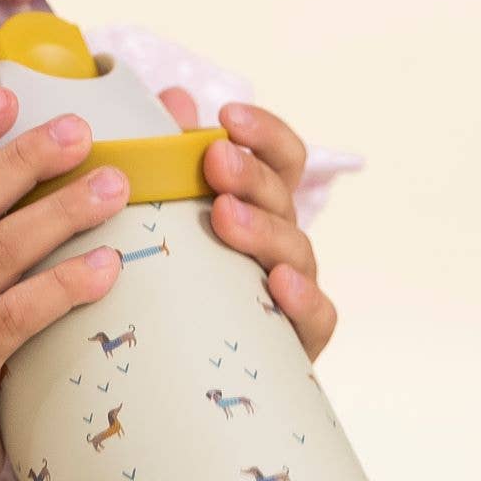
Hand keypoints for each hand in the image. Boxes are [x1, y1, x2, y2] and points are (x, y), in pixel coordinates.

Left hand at [159, 87, 338, 363]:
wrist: (177, 383)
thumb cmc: (173, 286)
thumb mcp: (164, 219)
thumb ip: (171, 158)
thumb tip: (175, 97)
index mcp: (260, 207)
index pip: (281, 158)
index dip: (264, 133)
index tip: (227, 116)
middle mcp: (283, 244)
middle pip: (284, 198)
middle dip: (251, 174)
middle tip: (214, 160)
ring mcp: (294, 292)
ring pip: (296, 251)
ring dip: (263, 229)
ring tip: (225, 217)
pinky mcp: (295, 345)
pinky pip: (315, 317)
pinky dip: (301, 298)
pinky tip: (277, 284)